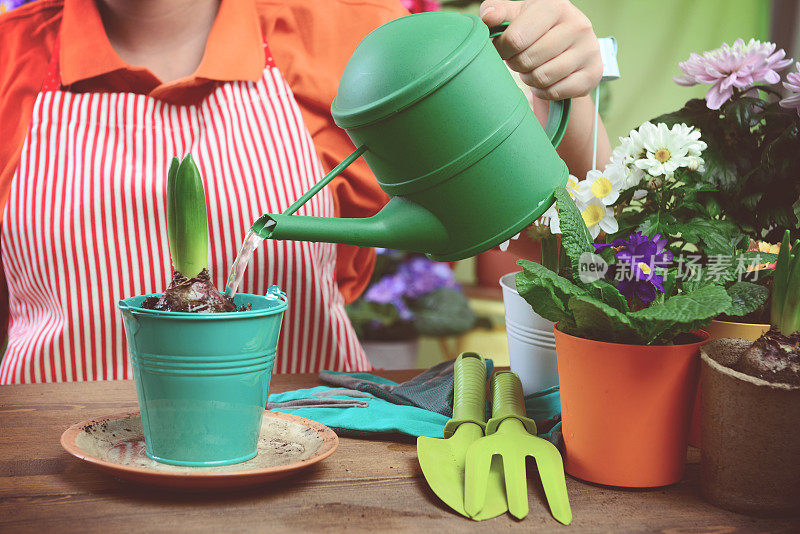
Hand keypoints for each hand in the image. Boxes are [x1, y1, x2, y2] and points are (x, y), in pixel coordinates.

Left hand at [480, 0, 601, 99]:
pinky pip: (556, 92)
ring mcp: (589, 49)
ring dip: (529, 78)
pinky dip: (544, 91)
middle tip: (518, 60)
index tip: (501, 50)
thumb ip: (496, 11)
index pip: (516, 38)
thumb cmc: (535, 27)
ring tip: (532, 68)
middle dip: (516, 64)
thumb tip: (488, 18)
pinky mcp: (593, 73)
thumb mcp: (515, 14)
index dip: (501, 50)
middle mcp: (577, 24)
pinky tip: (545, 80)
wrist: (569, 43)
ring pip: (542, 78)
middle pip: (528, 60)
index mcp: (555, 5)